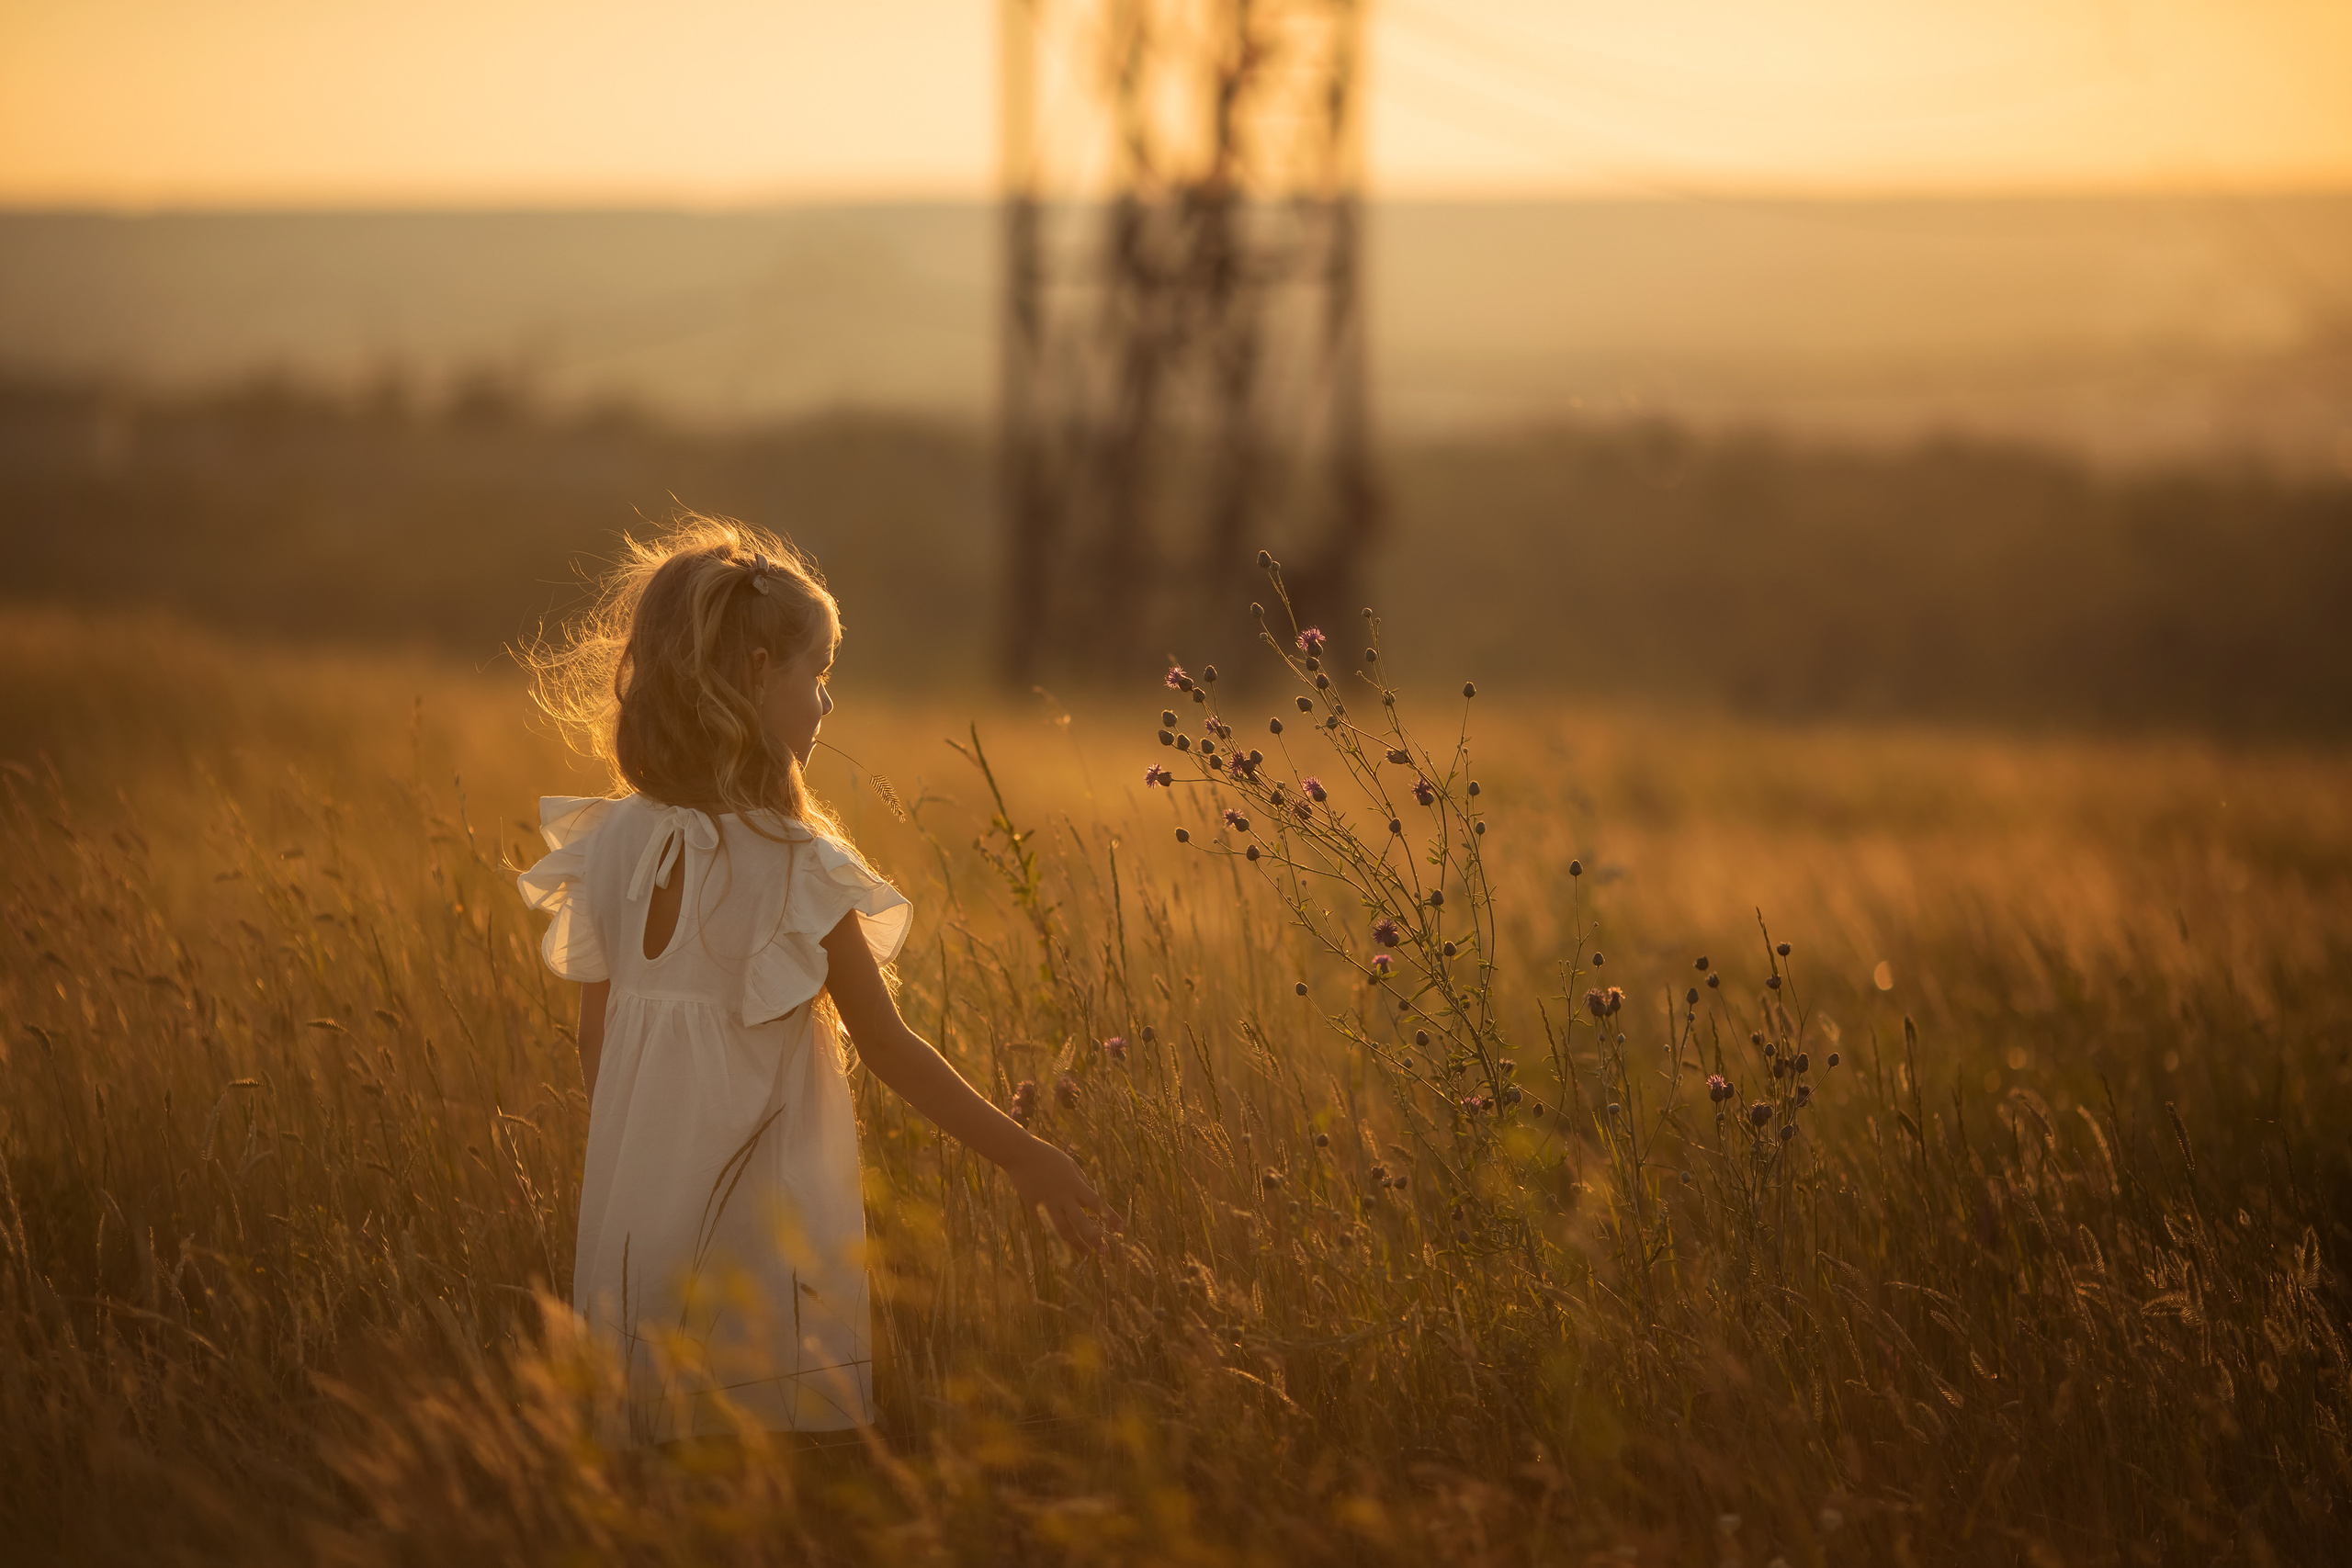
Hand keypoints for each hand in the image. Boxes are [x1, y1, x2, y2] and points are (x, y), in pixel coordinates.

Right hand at [1006, 1139, 1119, 1254]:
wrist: (1020, 1156)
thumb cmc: (1048, 1157)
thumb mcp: (1071, 1165)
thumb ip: (1082, 1182)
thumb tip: (1088, 1202)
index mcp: (1074, 1185)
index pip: (1097, 1204)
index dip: (1111, 1217)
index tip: (1122, 1229)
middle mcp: (1063, 1197)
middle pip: (1081, 1222)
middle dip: (1094, 1238)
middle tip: (1104, 1251)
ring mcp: (1048, 1205)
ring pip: (1064, 1230)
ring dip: (1076, 1244)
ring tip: (1086, 1254)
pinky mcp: (1035, 1210)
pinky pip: (1049, 1227)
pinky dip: (1059, 1237)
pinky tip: (1066, 1244)